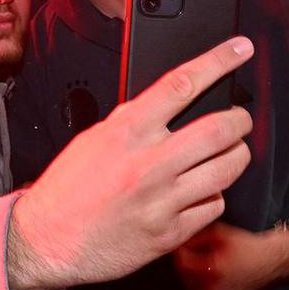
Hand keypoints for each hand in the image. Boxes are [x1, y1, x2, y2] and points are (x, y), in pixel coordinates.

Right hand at [7, 37, 254, 289]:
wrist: (48, 240)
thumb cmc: (67, 190)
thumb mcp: (93, 139)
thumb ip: (131, 120)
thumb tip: (167, 103)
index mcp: (127, 132)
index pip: (182, 84)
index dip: (218, 61)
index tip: (239, 50)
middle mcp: (148, 163)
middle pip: (219, 129)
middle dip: (240, 120)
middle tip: (240, 119)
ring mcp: (162, 200)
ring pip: (227, 169)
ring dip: (236, 156)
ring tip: (228, 154)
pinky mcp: (169, 233)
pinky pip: (213, 206)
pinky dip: (213, 195)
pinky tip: (199, 192)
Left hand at [173, 222, 288, 289]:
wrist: (274, 262)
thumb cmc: (248, 245)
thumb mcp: (222, 233)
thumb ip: (198, 236)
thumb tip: (179, 239)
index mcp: (215, 270)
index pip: (183, 264)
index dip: (179, 254)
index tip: (180, 247)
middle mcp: (216, 289)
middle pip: (185, 278)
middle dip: (184, 265)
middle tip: (186, 254)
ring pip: (192, 289)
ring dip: (191, 277)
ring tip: (197, 264)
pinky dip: (202, 287)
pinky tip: (207, 276)